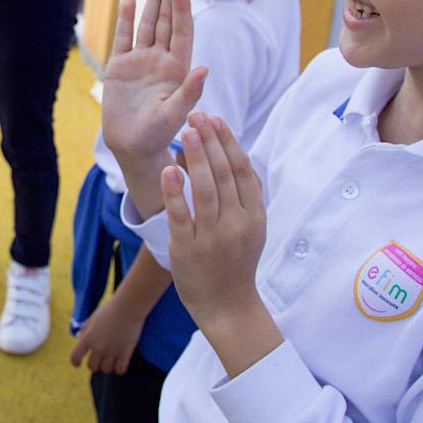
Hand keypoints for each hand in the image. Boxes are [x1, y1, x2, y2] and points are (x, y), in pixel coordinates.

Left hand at [69, 298, 142, 374]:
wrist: (128, 306)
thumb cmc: (110, 309)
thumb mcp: (92, 318)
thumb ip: (85, 330)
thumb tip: (79, 340)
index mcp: (88, 338)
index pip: (75, 357)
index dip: (75, 362)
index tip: (78, 364)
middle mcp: (98, 347)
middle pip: (92, 366)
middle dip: (95, 364)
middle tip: (100, 358)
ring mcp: (112, 351)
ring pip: (105, 370)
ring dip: (107, 367)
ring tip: (111, 360)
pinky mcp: (125, 353)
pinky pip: (120, 370)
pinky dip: (119, 369)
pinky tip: (120, 363)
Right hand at [102, 0, 207, 166]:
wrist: (131, 146)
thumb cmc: (156, 135)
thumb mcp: (175, 114)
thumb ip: (189, 92)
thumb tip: (205, 68)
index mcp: (177, 69)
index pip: (181, 33)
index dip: (182, 10)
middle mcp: (161, 61)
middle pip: (167, 22)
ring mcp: (141, 62)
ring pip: (148, 25)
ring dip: (153, 2)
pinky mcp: (121, 67)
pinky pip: (124, 38)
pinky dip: (126, 19)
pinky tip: (130, 0)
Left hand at [164, 113, 279, 376]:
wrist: (228, 306)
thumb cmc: (237, 262)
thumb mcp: (253, 228)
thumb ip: (246, 196)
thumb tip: (238, 156)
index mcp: (254, 216)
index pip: (241, 170)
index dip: (229, 142)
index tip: (216, 119)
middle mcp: (236, 224)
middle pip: (223, 174)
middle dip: (210, 141)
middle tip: (197, 115)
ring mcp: (211, 236)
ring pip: (204, 189)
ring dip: (195, 156)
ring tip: (186, 131)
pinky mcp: (187, 248)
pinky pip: (181, 215)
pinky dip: (174, 191)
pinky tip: (168, 170)